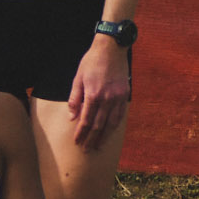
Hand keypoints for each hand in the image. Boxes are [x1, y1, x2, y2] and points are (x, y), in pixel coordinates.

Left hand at [66, 32, 130, 147]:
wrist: (111, 49)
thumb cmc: (91, 62)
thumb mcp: (78, 78)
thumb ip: (75, 98)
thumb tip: (72, 117)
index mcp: (93, 95)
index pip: (85, 120)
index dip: (81, 133)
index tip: (77, 142)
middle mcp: (107, 99)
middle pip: (98, 125)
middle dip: (92, 139)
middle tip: (87, 150)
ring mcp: (118, 98)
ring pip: (112, 123)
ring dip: (105, 136)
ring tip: (99, 146)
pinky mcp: (125, 95)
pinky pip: (121, 114)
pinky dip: (115, 125)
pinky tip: (111, 132)